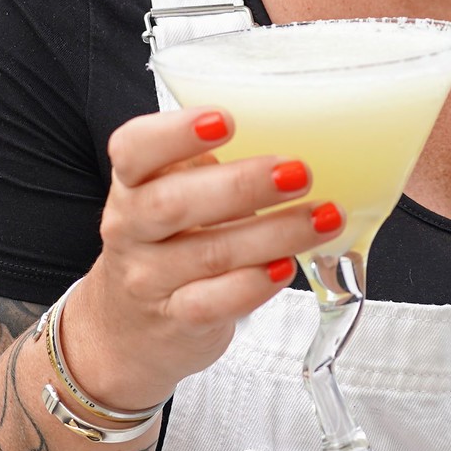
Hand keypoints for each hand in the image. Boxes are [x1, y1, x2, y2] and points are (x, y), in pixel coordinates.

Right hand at [57, 108, 338, 411]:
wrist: (126, 330)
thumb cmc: (167, 243)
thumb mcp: (173, 194)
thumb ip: (213, 168)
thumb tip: (298, 138)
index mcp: (132, 183)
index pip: (134, 149)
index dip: (175, 132)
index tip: (226, 120)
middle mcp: (131, 228)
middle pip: (172, 203)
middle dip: (242, 184)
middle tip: (299, 172)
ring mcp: (149, 279)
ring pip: (209, 254)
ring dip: (275, 233)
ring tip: (324, 217)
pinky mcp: (175, 322)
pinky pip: (215, 303)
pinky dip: (255, 284)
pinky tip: (287, 266)